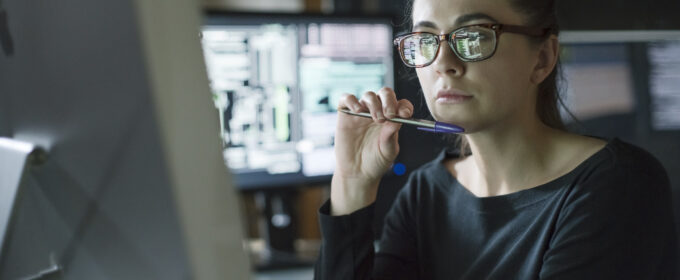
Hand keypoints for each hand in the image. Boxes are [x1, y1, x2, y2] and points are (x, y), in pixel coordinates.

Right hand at [331, 87, 413, 214]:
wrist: (357, 173)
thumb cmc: (375, 162)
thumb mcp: (388, 150)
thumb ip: (391, 135)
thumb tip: (398, 119)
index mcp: (392, 119)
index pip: (401, 104)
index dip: (404, 106)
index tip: (404, 115)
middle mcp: (378, 112)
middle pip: (385, 94)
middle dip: (389, 101)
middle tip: (389, 115)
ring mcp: (361, 112)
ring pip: (369, 95)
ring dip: (374, 104)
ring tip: (376, 119)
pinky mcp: (346, 115)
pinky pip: (347, 98)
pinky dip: (352, 100)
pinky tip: (358, 111)